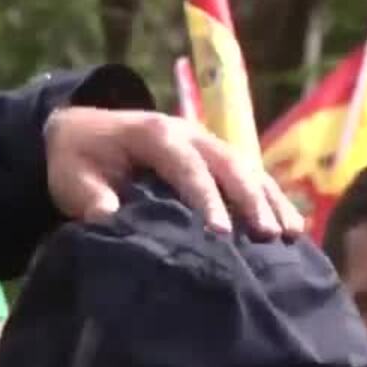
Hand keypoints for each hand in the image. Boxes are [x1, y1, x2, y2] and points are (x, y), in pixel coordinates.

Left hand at [45, 107, 304, 238]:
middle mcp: (190, 134)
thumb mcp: (72, 177)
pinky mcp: (217, 158)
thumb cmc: (79, 158)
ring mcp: (208, 143)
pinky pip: (252, 176)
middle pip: (230, 165)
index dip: (207, 200)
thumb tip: (111, 220)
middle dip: (251, 201)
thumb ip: (92, 198)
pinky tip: (294, 228)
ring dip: (271, 201)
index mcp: (156, 135)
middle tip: (268, 237)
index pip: (188, 168)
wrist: (83, 129)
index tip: (221, 235)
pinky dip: (273, 200)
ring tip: (292, 235)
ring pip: (249, 168)